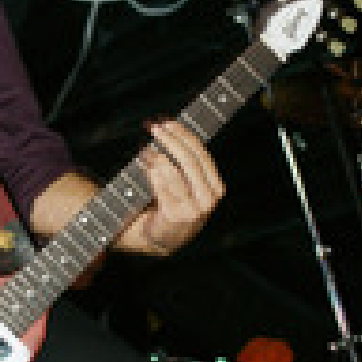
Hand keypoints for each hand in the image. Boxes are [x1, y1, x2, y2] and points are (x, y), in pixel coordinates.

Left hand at [115, 120, 223, 256]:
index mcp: (216, 187)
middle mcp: (209, 198)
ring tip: (145, 147)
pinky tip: (144, 162)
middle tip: (155, 127)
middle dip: (171, 140)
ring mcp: (194, 209)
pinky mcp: (176, 215)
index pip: (202, 154)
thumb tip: (169, 127)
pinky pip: (161, 186)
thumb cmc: (174, 205)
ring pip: (174, 171)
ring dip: (156, 155)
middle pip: (189, 160)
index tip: (169, 122)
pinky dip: (151, 171)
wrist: (163, 238)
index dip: (184, 135)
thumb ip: (186, 163)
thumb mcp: (189, 186)